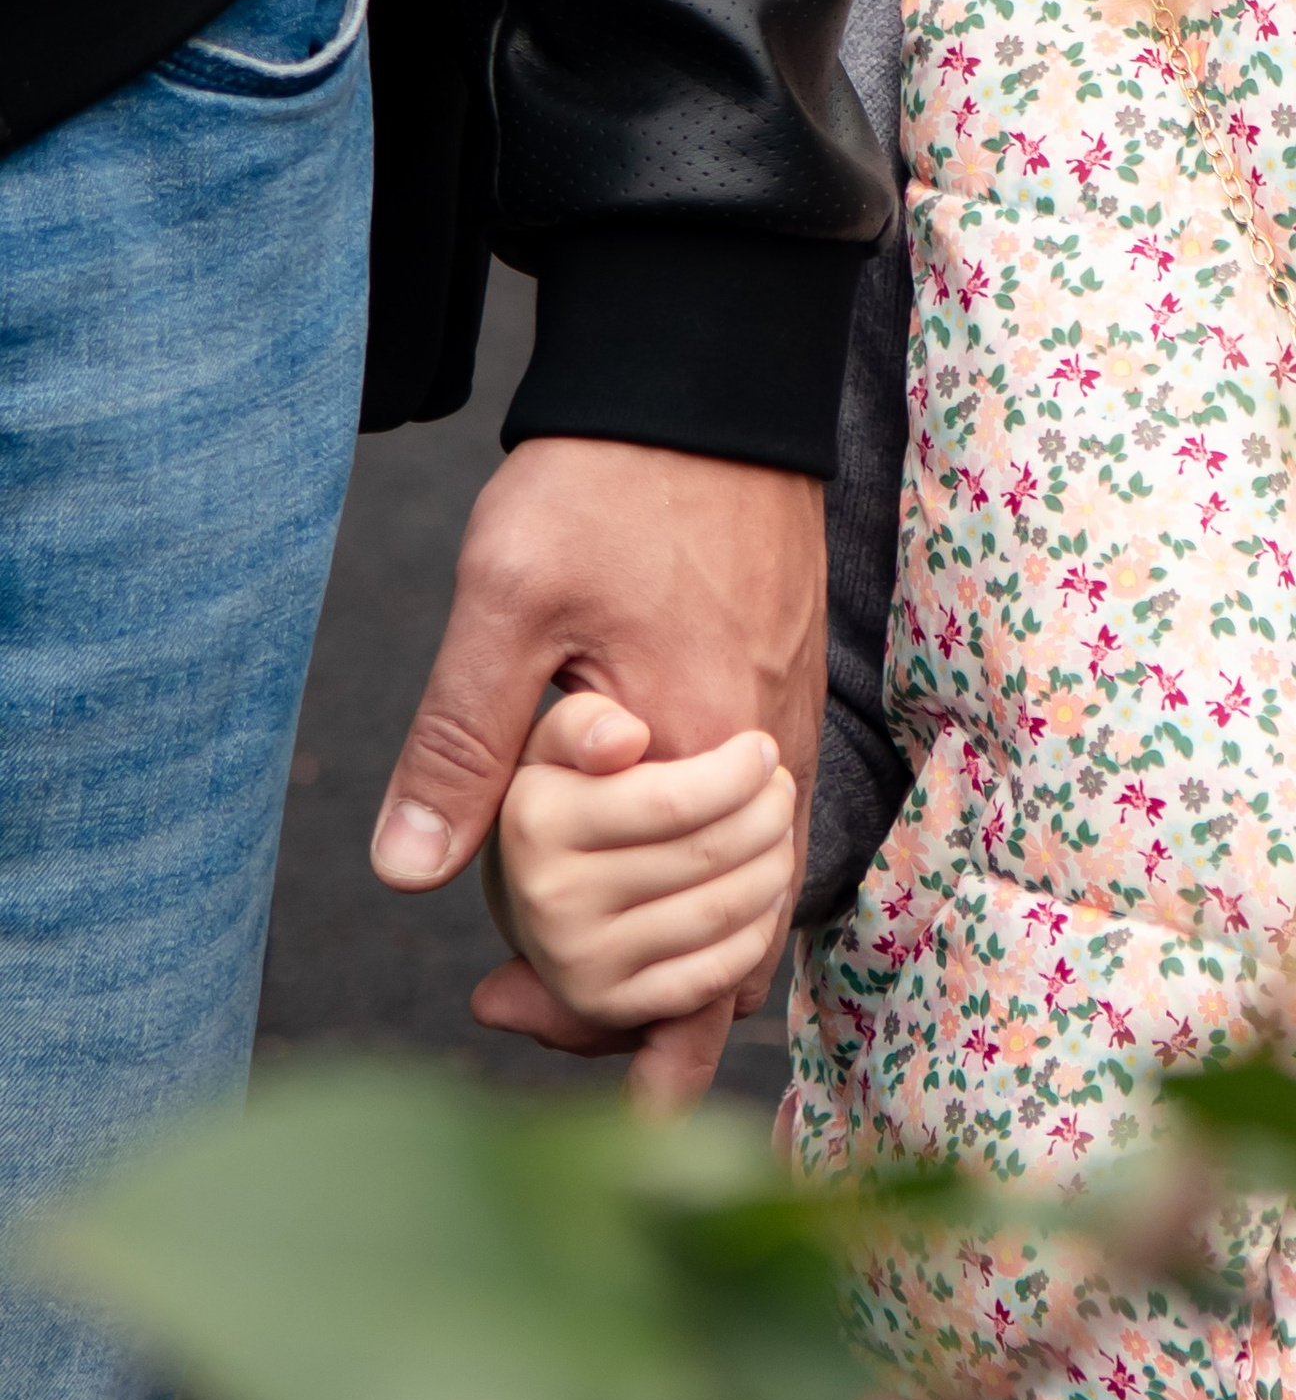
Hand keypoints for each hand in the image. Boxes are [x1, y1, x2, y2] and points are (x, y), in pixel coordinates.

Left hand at [372, 436, 825, 1105]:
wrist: (705, 387)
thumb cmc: (608, 481)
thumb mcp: (507, 600)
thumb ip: (464, 741)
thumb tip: (408, 872)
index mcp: (698, 759)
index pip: (677, 952)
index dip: (589, 1012)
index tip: (499, 1011)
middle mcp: (765, 769)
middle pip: (725, 954)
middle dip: (628, 1009)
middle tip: (513, 1012)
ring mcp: (783, 739)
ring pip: (749, 901)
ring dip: (669, 954)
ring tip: (572, 977)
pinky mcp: (782, 704)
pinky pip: (759, 840)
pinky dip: (701, 887)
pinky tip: (632, 880)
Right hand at [477, 687, 797, 1027]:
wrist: (530, 890)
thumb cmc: (567, 793)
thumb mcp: (560, 742)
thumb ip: (585, 721)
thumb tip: (625, 740)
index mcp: (538, 822)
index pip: (674, 802)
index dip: (738, 772)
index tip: (762, 750)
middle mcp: (550, 899)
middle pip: (707, 856)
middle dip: (767, 814)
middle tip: (780, 790)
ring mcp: (579, 961)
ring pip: (719, 912)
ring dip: (772, 867)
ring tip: (777, 833)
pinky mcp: (611, 1005)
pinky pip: (713, 973)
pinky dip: (756, 930)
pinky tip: (763, 892)